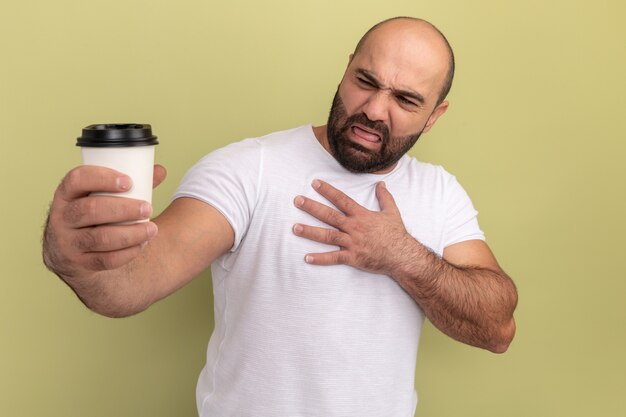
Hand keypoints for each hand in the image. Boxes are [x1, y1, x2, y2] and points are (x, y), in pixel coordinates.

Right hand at [42, 165, 166, 278]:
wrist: (72, 253)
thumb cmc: (95, 216)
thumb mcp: (102, 197)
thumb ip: (130, 184)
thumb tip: (159, 171)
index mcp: (67, 194)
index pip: (77, 179)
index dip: (102, 178)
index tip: (128, 182)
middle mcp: (62, 217)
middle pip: (91, 209)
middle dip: (124, 209)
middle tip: (148, 208)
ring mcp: (67, 242)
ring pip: (100, 238)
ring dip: (131, 233)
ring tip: (152, 229)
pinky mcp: (78, 263)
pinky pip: (105, 260)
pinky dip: (128, 253)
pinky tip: (142, 244)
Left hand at [292, 179, 411, 274]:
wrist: (402, 256)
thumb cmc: (396, 234)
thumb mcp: (392, 212)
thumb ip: (385, 197)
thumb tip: (381, 184)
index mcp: (361, 215)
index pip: (341, 200)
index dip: (328, 191)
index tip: (315, 183)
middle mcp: (353, 227)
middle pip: (329, 215)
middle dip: (312, 207)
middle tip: (297, 200)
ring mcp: (352, 243)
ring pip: (327, 236)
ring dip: (310, 232)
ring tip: (295, 228)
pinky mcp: (352, 257)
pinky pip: (334, 258)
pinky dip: (320, 259)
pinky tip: (306, 258)